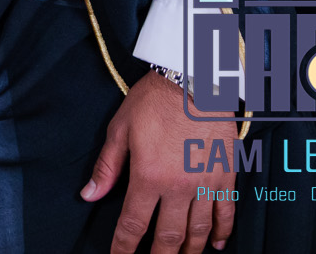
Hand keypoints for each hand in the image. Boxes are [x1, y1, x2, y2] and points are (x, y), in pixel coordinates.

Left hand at [82, 71, 235, 252]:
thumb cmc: (152, 101)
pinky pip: (226, 212)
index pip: (133, 224)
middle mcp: (178, 187)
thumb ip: (107, 167)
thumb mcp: (120, 130)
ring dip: (189, 250)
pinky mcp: (226, 176)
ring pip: (198, 231)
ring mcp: (205, 184)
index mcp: (148, 176)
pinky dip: (222, 232)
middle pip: (168, 236)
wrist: (193, 79)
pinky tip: (217, 245)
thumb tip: (89, 195)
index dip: (124, 247)